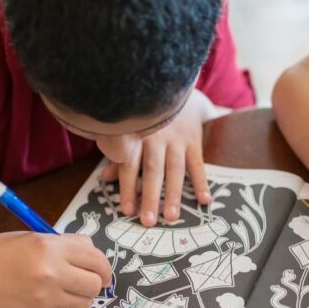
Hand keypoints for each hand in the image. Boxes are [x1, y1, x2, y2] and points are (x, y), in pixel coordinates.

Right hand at [0, 232, 112, 307]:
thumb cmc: (2, 250)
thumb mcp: (36, 237)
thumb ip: (67, 244)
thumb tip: (94, 254)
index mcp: (52, 248)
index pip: (97, 261)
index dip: (105, 268)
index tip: (102, 273)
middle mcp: (51, 273)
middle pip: (95, 285)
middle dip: (94, 284)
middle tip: (84, 282)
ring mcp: (45, 298)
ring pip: (84, 303)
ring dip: (79, 297)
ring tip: (62, 288)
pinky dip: (60, 307)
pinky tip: (44, 297)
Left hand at [102, 89, 228, 226]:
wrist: (173, 86)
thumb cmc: (145, 116)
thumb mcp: (129, 130)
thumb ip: (118, 154)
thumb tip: (105, 179)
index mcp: (137, 136)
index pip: (129, 165)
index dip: (127, 188)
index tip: (127, 210)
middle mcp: (156, 138)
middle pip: (152, 171)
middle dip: (150, 197)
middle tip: (148, 221)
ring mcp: (177, 139)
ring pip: (174, 169)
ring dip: (173, 195)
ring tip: (171, 217)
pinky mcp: (194, 139)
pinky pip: (198, 163)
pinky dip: (201, 182)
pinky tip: (204, 200)